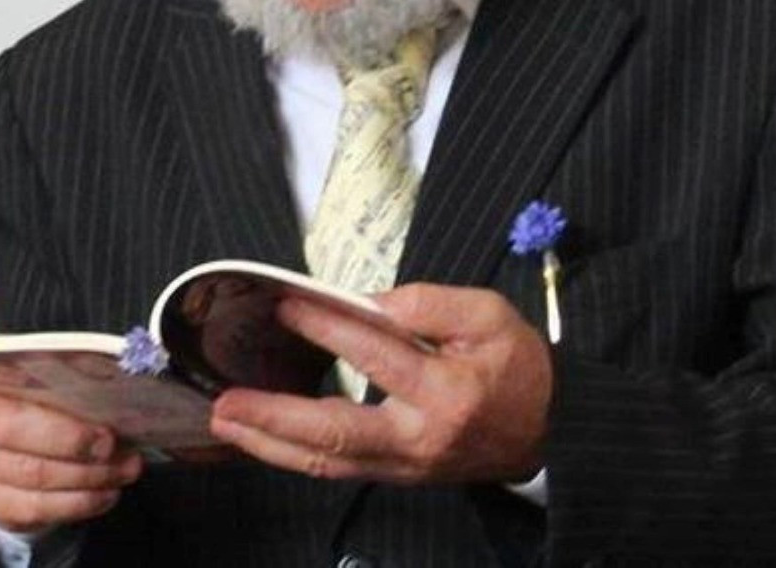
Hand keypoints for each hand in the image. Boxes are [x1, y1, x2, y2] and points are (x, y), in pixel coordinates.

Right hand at [0, 379, 142, 531]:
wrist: (2, 415)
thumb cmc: (33, 383)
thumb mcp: (47, 368)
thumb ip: (73, 371)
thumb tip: (118, 381)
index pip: (13, 414)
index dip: (62, 430)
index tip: (106, 434)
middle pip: (23, 454)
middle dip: (80, 455)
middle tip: (121, 452)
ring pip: (32, 484)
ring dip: (87, 481)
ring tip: (126, 470)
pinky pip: (32, 510)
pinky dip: (76, 504)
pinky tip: (106, 494)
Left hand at [210, 284, 551, 483]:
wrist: (551, 427)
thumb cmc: (518, 363)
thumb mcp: (489, 313)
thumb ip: (429, 303)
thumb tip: (370, 301)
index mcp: (446, 392)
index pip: (376, 356)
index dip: (329, 328)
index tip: (288, 305)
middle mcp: (419, 438)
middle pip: (336, 435)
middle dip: (274, 418)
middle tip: (225, 402)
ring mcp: (406, 465)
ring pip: (329, 463)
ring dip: (271, 444)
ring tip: (226, 421)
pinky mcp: (399, 474)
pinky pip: (340, 469)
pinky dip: (296, 455)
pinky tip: (266, 439)